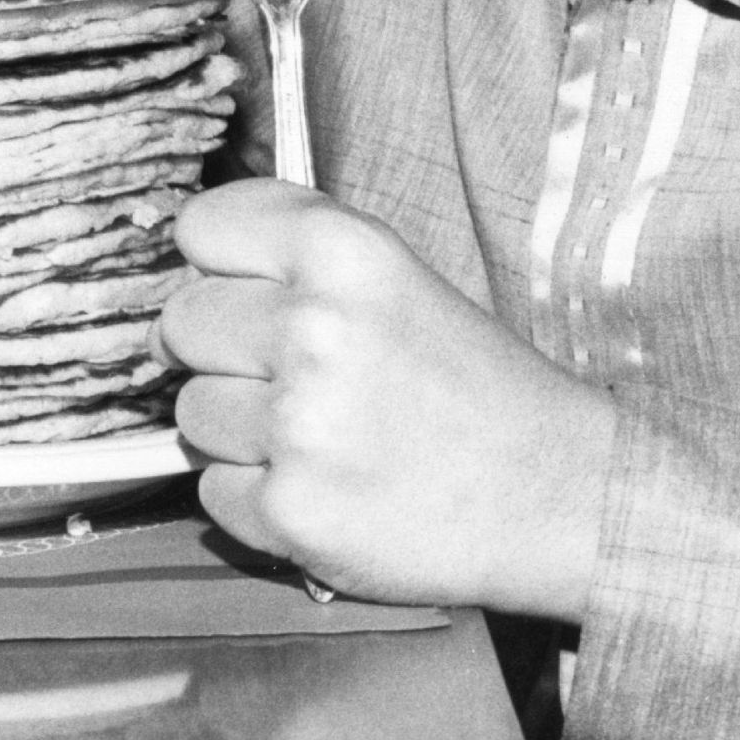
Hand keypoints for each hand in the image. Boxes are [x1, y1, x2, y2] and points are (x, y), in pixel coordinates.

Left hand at [156, 179, 613, 620]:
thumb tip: (187, 286)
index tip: (244, 288)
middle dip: (221, 351)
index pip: (202, 227)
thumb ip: (295, 256)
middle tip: (290, 376)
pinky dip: (256, 499)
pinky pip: (211, 493)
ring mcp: (296, 425)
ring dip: (238, 431)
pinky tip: (323, 488)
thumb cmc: (474, 384)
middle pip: (181, 322)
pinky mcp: (289, 512)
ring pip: (190, 413)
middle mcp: (313, 327)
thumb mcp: (397, 275)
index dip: (217, 263)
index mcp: (343, 250)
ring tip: (320, 437)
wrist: (558, 492)